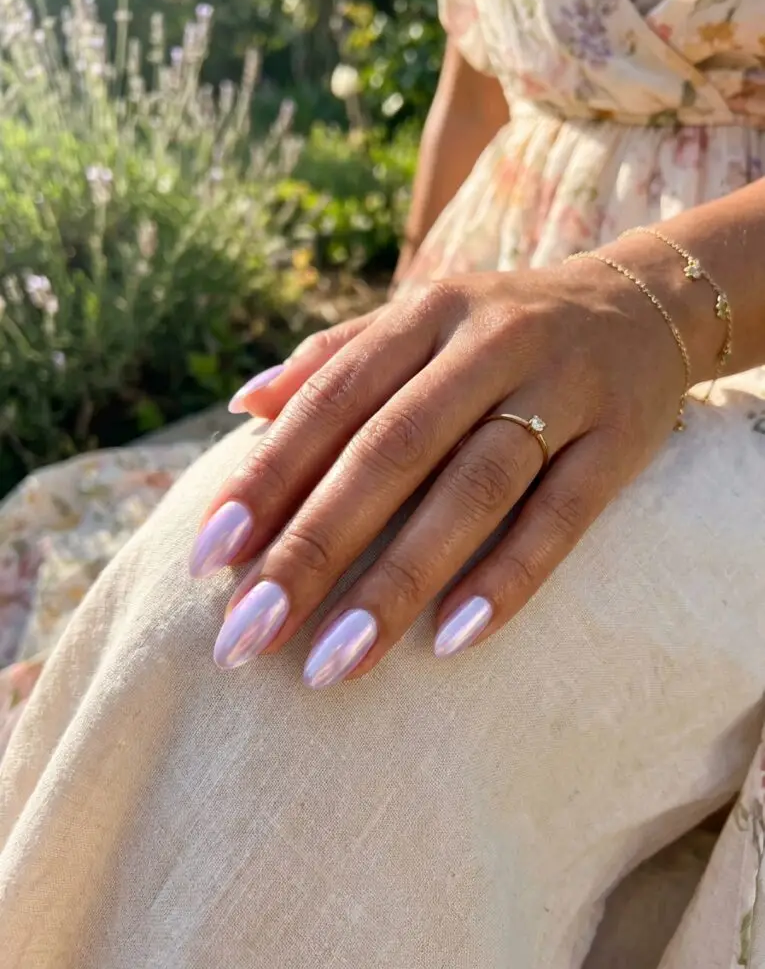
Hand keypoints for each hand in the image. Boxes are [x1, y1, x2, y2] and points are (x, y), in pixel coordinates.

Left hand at [190, 257, 685, 686]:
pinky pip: (562, 518)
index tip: (210, 558)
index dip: (268, 476)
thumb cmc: (502, 329)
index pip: (331, 398)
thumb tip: (241, 406)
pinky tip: (452, 640)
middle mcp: (489, 344)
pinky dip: (508, 577)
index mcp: (425, 314)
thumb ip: (334, 358)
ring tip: (335, 662)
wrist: (643, 306)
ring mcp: (561, 391)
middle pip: (391, 450)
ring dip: (399, 581)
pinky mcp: (620, 442)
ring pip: (472, 490)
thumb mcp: (420, 321)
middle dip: (314, 547)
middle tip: (248, 633)